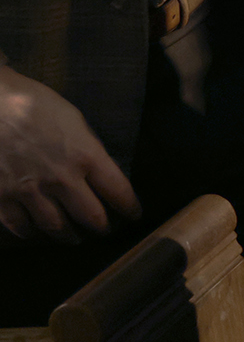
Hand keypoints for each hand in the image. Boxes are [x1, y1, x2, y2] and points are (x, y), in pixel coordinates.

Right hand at [0, 66, 135, 242]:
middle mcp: (61, 179)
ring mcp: (29, 191)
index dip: (129, 208)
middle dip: (102, 227)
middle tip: (105, 231)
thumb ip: (87, 148)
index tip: (133, 215)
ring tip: (73, 238)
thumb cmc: (32, 103)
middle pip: (91, 216)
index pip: (118, 192)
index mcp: (85, 156)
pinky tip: (34, 233)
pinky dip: (30, 232)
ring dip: (68, 236)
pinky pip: (20, 225)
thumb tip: (97, 171)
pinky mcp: (0, 197)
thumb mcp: (73, 119)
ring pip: (56, 227)